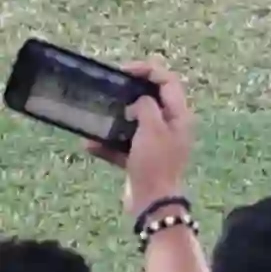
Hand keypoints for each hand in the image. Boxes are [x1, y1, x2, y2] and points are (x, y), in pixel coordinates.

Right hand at [86, 60, 192, 216]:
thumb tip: (138, 102)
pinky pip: (122, 145)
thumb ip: (146, 107)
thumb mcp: (152, 129)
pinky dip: (107, 144)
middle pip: (152, 100)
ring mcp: (156, 143)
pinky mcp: (141, 159)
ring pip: (134, 123)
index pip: (168, 82)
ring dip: (115, 120)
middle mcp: (171, 126)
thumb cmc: (156, 162)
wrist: (152, 201)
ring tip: (97, 115)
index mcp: (180, 115)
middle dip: (130, 92)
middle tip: (110, 88)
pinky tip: (89, 144)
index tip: (124, 70)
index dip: (148, 70)